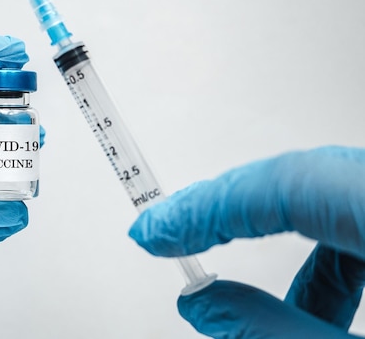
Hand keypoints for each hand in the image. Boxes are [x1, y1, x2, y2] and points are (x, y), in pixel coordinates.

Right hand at [129, 146, 364, 337]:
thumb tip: (203, 306)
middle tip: (169, 233)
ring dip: (272, 243)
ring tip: (240, 304)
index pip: (286, 184)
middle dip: (225, 210)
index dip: (209, 205)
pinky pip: (351, 217)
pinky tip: (303, 303)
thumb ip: (273, 332)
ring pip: (324, 197)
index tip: (156, 229)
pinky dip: (319, 257)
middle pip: (298, 178)